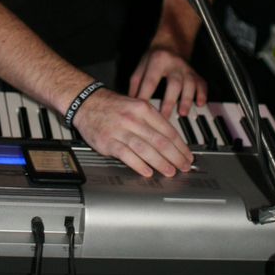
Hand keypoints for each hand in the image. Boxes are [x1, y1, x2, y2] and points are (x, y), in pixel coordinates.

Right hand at [72, 87, 192, 178]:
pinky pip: (127, 155)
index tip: (187, 156)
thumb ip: (152, 122)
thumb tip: (170, 141)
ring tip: (170, 171)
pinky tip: (148, 172)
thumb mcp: (135, 106)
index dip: (181, 146)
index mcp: (143, 108)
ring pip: (146, 149)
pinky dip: (139, 165)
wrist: (86, 102)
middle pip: (160, 141)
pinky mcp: (108, 141)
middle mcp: (133, 118)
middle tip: (184, 166)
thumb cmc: (112, 107)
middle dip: (176, 156)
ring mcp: (120, 130)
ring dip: (161, 162)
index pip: (168, 130)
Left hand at [128, 45, 206, 118]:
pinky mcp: (196, 74)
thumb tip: (132, 103)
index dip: (146, 95)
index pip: (151, 81)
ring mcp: (186, 69)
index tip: (142, 110)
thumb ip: (136, 84)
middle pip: (174, 83)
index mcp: (158, 60)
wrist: (172, 43)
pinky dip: (202, 95)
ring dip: (187, 99)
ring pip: (190, 84)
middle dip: (169, 101)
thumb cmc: (154, 57)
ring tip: (182, 113)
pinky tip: (200, 104)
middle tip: (164, 118)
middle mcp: (174, 64)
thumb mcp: (141, 65)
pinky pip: (202, 84)